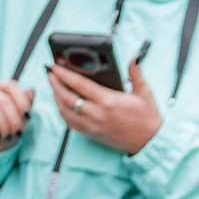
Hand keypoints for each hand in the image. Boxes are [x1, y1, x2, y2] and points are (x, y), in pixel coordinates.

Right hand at [0, 80, 34, 157]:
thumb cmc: (6, 128)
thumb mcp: (21, 118)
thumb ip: (26, 104)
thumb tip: (31, 90)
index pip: (10, 85)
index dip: (21, 100)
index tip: (27, 115)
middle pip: (3, 100)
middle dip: (14, 119)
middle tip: (17, 132)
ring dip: (4, 126)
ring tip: (7, 135)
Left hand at [48, 57, 162, 155]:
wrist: (149, 142)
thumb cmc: (148, 117)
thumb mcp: (145, 93)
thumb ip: (137, 73)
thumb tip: (135, 56)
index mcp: (109, 102)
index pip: (79, 85)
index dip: (64, 74)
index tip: (54, 65)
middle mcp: (97, 114)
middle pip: (67, 97)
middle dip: (54, 83)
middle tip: (49, 72)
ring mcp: (92, 125)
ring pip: (65, 110)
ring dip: (56, 97)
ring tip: (53, 85)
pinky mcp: (91, 133)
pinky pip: (69, 122)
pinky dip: (62, 110)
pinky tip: (61, 102)